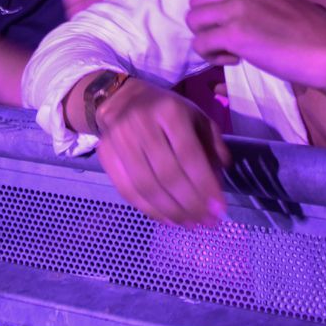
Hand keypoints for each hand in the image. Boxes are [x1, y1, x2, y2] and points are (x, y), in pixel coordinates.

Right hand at [94, 77, 231, 225]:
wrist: (121, 100)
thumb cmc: (166, 112)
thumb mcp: (196, 117)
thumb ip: (212, 144)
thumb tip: (220, 177)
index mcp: (169, 111)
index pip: (188, 154)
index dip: (204, 185)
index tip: (219, 208)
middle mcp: (141, 125)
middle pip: (167, 174)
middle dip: (191, 204)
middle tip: (208, 222)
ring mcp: (119, 141)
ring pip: (147, 187)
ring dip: (172, 212)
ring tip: (191, 224)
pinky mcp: (105, 156)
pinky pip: (128, 192)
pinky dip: (150, 211)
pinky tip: (169, 219)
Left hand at [185, 0, 325, 93]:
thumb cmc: (306, 28)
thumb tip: (218, 10)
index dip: (209, 2)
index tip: (226, 19)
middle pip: (195, 1)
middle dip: (207, 23)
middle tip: (229, 38)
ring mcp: (236, 7)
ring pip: (193, 21)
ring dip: (207, 39)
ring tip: (231, 50)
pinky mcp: (234, 33)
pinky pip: (201, 44)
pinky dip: (212, 56)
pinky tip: (236, 59)